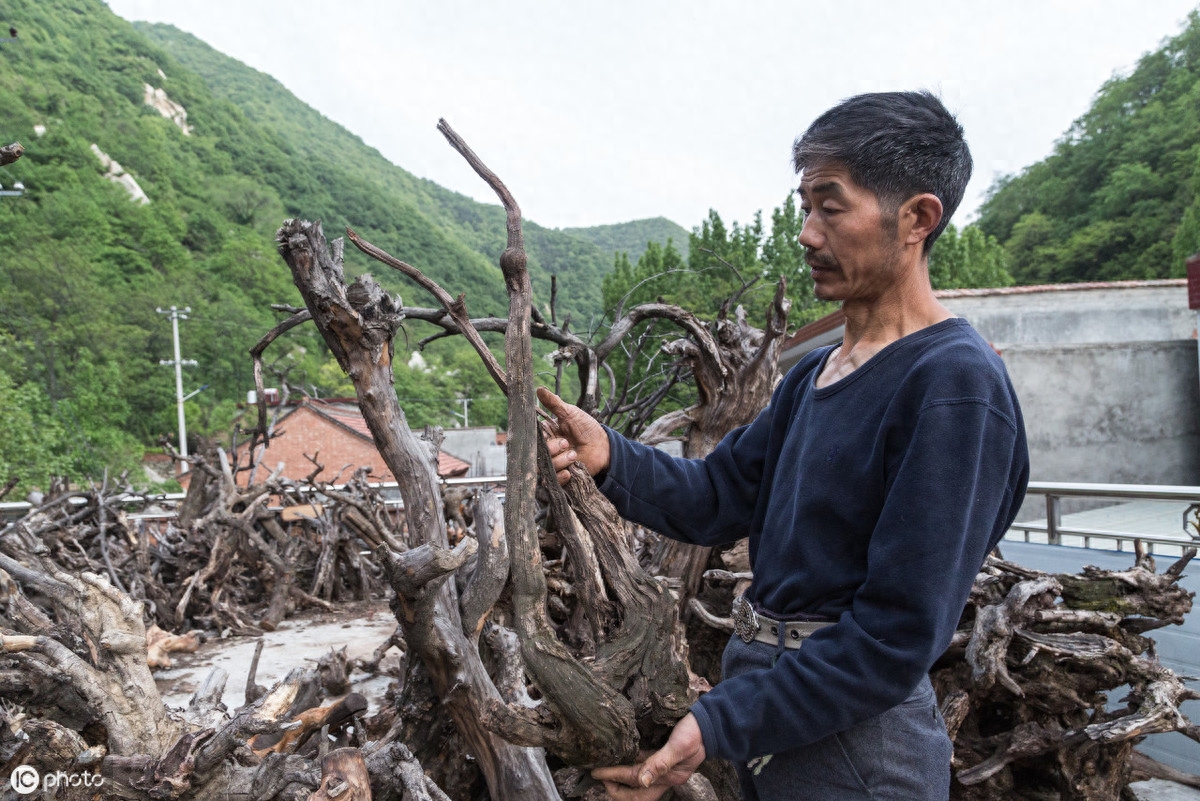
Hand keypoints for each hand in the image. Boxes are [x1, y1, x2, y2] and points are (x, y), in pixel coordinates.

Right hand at [537, 387, 610, 484]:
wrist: (603, 446)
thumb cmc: (586, 428)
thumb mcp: (570, 413)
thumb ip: (554, 403)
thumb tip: (538, 389)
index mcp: (545, 434)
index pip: (532, 437)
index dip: (538, 437)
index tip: (548, 434)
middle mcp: (546, 449)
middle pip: (536, 453)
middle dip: (552, 448)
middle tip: (566, 443)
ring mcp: (552, 463)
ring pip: (545, 467)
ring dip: (560, 461)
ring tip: (574, 455)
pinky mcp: (560, 476)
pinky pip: (553, 480)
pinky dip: (560, 476)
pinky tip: (570, 470)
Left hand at [591, 714, 705, 800]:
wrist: (712, 721)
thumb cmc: (697, 732)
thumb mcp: (680, 746)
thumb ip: (661, 762)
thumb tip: (642, 780)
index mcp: (669, 778)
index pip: (635, 782)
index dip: (614, 778)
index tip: (596, 772)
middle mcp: (664, 775)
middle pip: (635, 790)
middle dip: (615, 786)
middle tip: (597, 774)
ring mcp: (663, 765)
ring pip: (636, 776)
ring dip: (619, 774)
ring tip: (602, 766)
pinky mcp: (662, 752)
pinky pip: (642, 761)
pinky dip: (629, 759)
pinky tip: (620, 751)